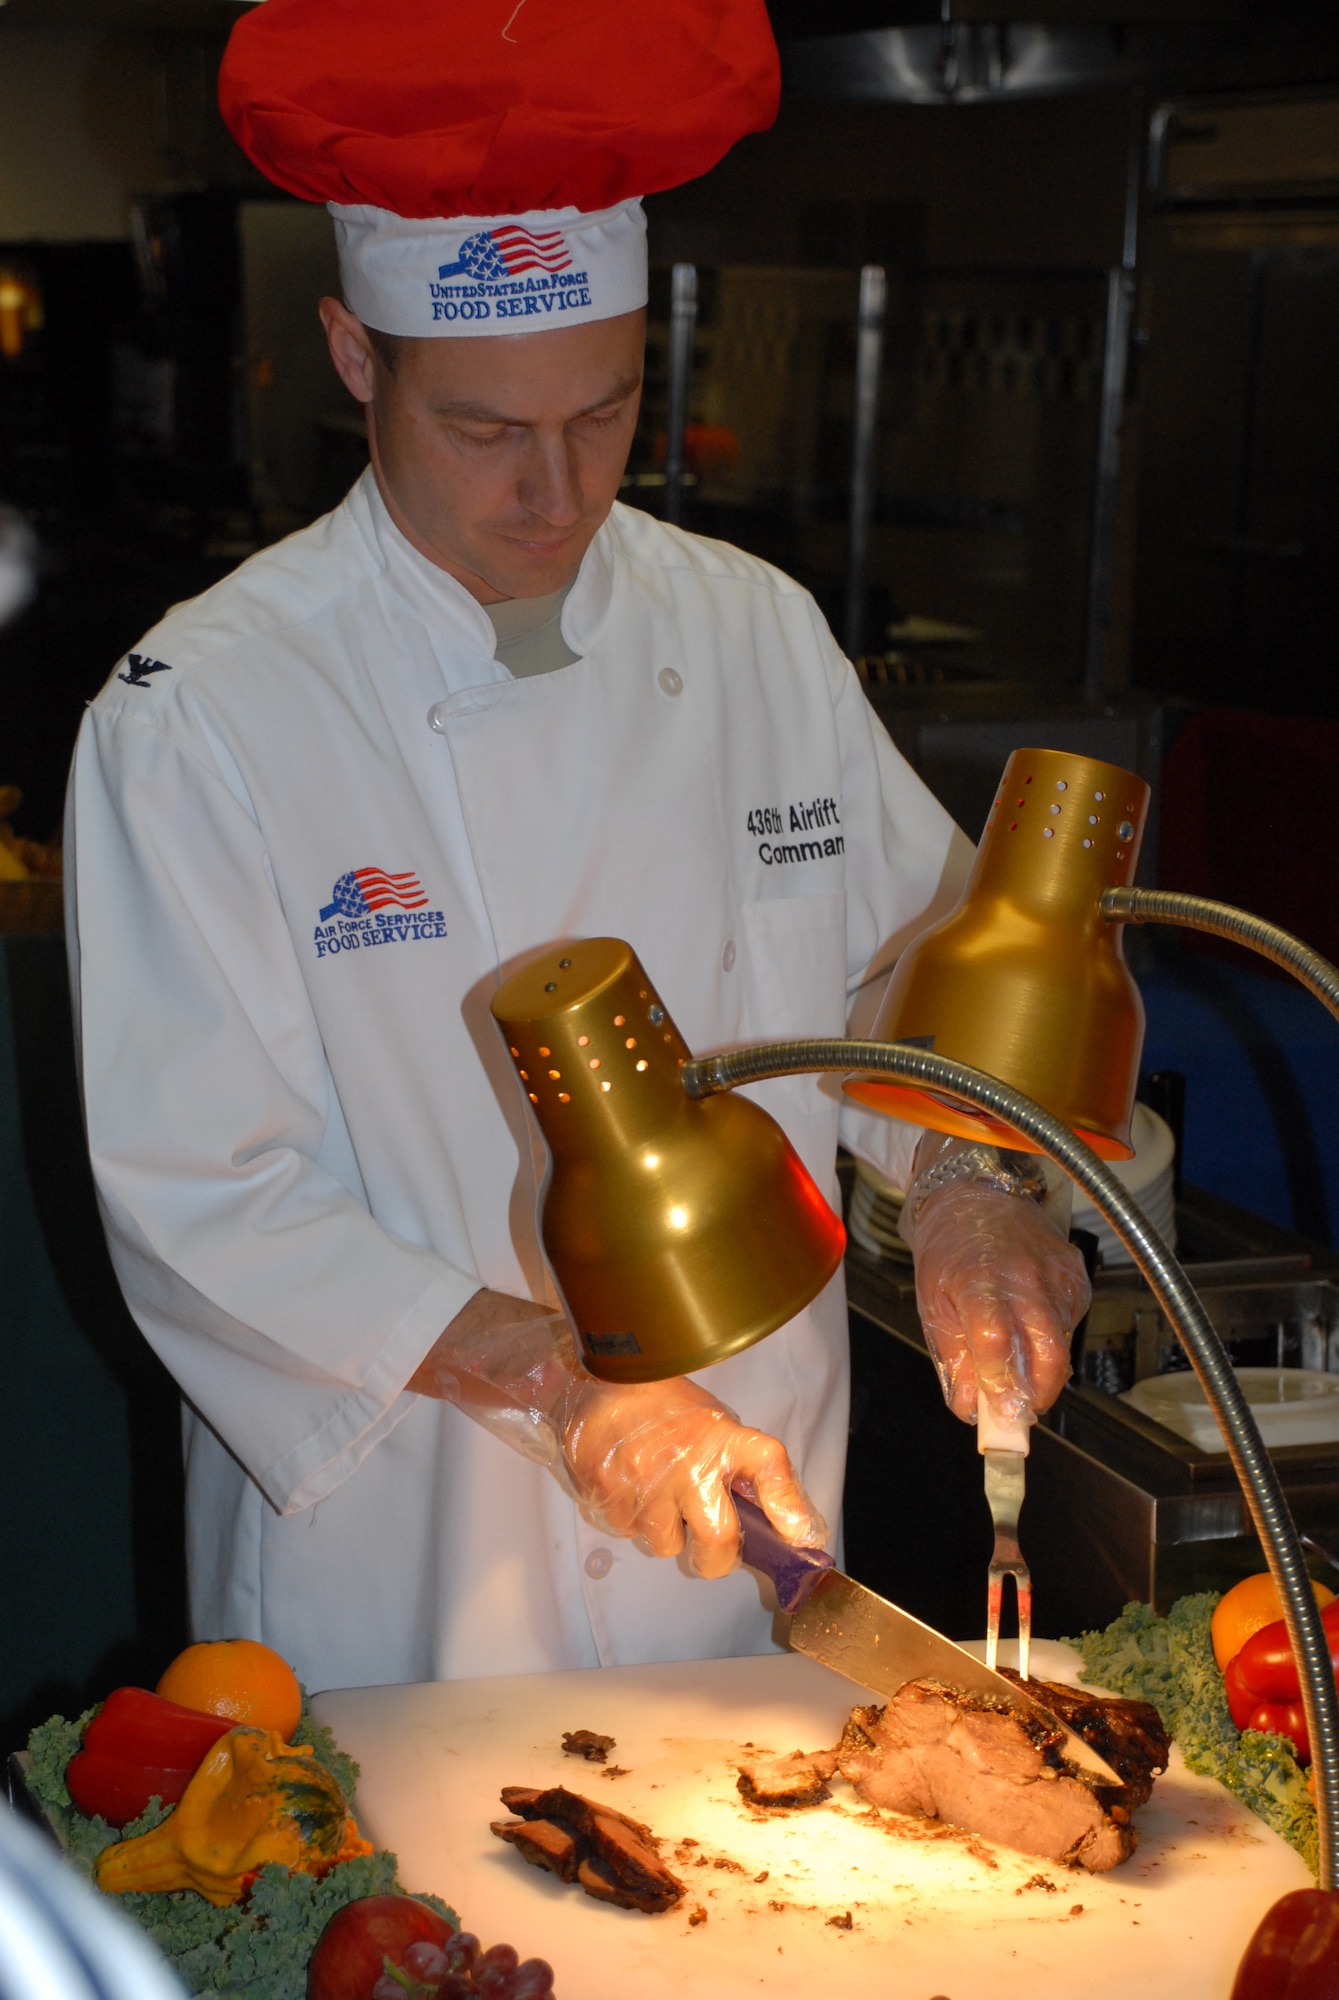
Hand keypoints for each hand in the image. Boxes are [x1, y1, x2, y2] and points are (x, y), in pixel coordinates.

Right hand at [561, 1375, 825, 1579]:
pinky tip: (632, 1489)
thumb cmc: (669, 1410)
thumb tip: (785, 1523)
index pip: (769, 1464)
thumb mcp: (717, 1427)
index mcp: (723, 1437)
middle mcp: (689, 1461)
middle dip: (717, 1561)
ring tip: (660, 1499)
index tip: (799, 1534)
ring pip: (667, 1545)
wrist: (604, 1385)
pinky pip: (629, 1531)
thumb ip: (745, 1471)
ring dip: (667, 1534)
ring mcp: (646, 1480)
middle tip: (712, 1551)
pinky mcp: (609, 1491)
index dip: (787, 1504)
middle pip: (718, 1540)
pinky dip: (634, 1520)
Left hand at [909, 1182, 1089, 1430]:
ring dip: (1044, 1367)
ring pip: (1063, 1343)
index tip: (1003, 1415)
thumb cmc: (949, 1251)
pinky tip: (1030, 1323)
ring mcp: (1056, 1276)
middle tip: (1021, 1410)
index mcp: (980, 1283)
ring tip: (1017, 1358)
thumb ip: (954, 1361)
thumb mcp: (934, 1305)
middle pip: (1049, 1353)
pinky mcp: (1076, 1276)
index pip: (998, 1342)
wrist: (977, 1197)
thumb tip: (971, 1410)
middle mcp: (1024, 1278)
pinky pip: (1070, 1323)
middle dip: (1039, 1394)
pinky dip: (1053, 1338)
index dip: (1003, 1385)